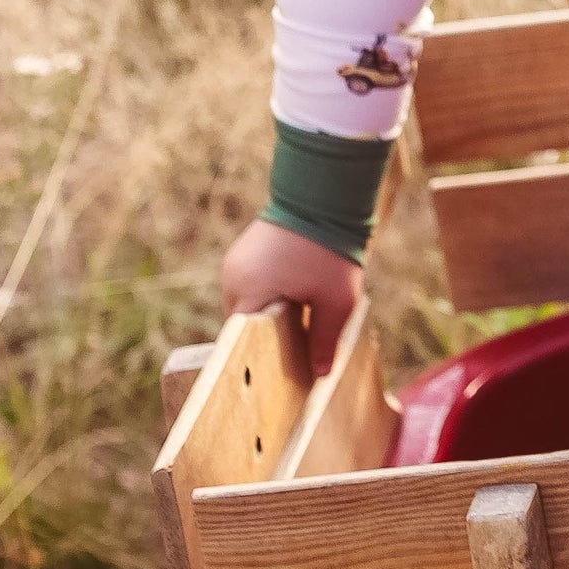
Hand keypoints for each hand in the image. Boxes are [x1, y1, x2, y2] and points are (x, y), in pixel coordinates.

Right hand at [218, 220, 362, 380]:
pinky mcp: (246, 251)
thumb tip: (320, 374)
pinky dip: (272, 293)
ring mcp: (236, 262)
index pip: (243, 342)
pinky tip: (297, 293)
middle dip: (271, 337)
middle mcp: (232, 278)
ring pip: (251, 303)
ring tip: (300, 318)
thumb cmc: (330, 250)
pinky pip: (254, 284)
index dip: (263, 359)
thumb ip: (324, 340)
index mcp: (246, 293)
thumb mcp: (336, 301)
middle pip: (246, 324)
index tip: (280, 373)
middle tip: (297, 349)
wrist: (325, 194)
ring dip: (272, 313)